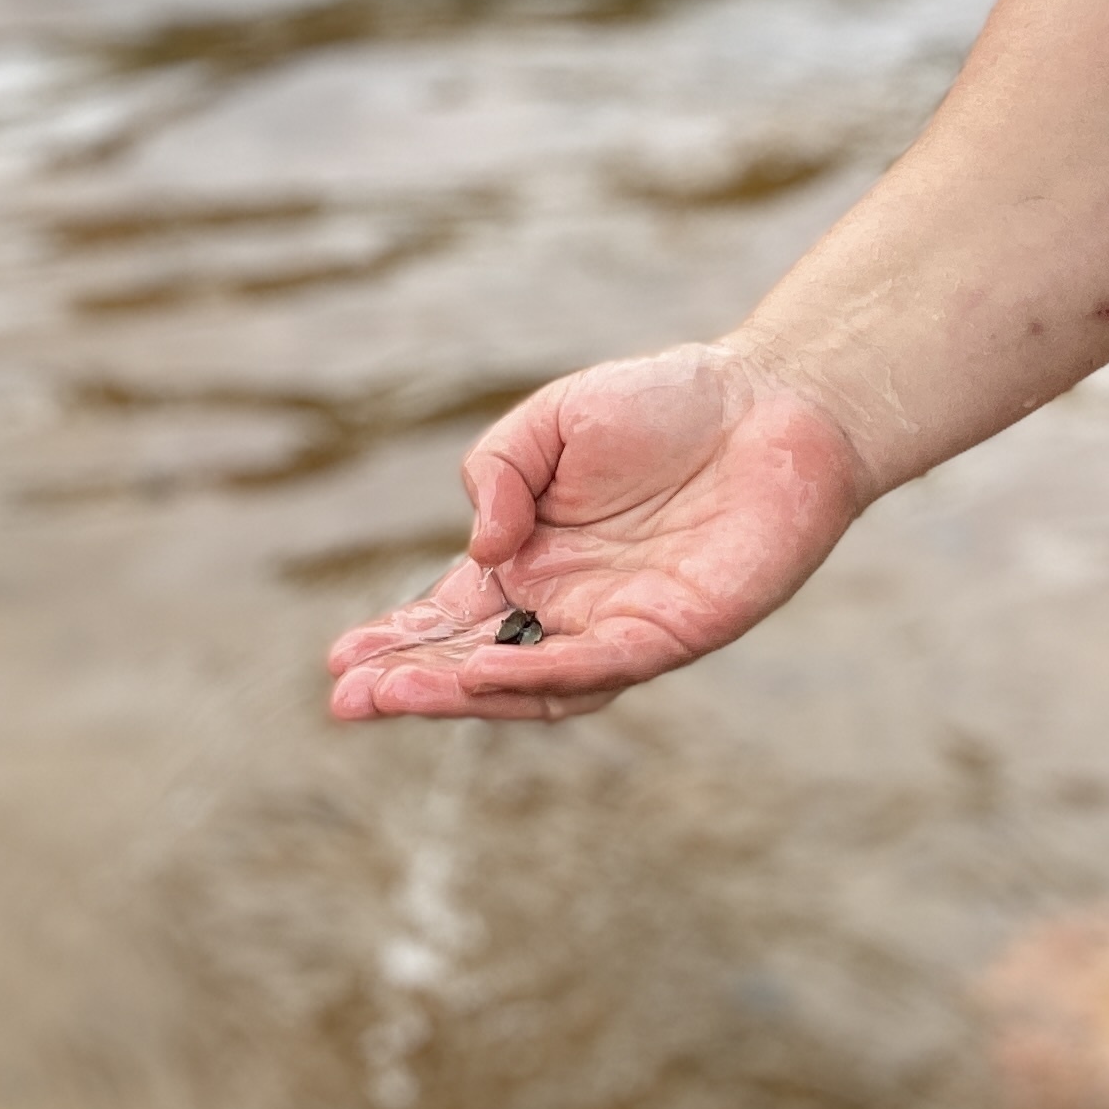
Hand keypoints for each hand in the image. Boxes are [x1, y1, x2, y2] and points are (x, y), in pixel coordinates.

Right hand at [322, 342, 874, 723]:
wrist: (768, 406)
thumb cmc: (661, 407)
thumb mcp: (550, 421)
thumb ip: (497, 473)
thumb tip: (481, 548)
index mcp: (526, 557)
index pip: (449, 615)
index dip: (396, 641)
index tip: (339, 663)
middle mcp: (564, 605)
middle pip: (474, 661)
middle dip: (409, 683)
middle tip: (346, 702)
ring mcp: (615, 627)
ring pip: (528, 684)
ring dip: (462, 694)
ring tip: (396, 696)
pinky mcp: (669, 635)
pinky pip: (598, 667)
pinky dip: (540, 674)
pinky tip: (487, 672)